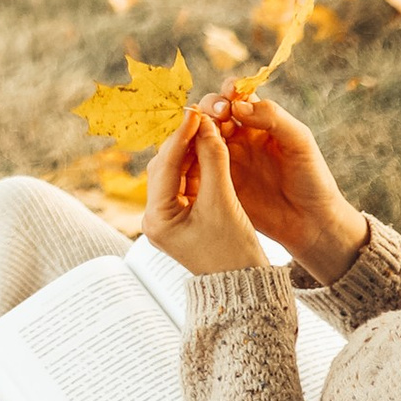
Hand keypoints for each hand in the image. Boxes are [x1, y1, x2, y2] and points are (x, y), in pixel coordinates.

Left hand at [141, 109, 267, 275]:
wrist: (246, 288)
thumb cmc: (235, 253)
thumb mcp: (224, 202)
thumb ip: (213, 161)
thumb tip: (206, 125)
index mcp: (156, 220)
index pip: (165, 167)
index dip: (181, 136)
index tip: (195, 112)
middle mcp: (154, 219)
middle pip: (166, 167)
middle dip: (184, 141)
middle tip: (202, 116)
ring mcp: (167, 218)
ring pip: (176, 172)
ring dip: (192, 151)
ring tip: (209, 128)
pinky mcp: (181, 217)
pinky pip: (186, 182)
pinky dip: (198, 165)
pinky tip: (211, 148)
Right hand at [208, 94, 368, 282]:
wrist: (312, 224)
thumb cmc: (313, 179)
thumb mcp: (299, 141)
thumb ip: (273, 117)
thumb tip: (238, 106)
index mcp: (261, 122)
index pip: (238, 97)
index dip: (230, 91)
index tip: (230, 94)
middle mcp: (241, 137)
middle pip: (215, 111)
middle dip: (211, 106)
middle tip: (218, 115)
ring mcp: (228, 160)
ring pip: (202, 135)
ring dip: (198, 129)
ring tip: (203, 133)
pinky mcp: (219, 182)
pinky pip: (198, 165)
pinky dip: (190, 156)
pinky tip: (191, 154)